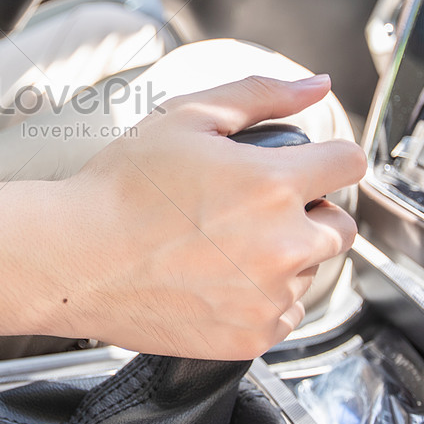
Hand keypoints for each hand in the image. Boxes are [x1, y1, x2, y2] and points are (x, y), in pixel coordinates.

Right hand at [47, 75, 364, 359]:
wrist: (73, 258)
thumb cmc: (120, 189)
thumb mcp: (186, 118)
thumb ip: (260, 94)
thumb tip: (315, 85)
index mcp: (273, 185)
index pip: (350, 163)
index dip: (328, 157)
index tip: (308, 166)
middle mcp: (283, 246)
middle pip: (341, 226)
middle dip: (310, 212)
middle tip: (253, 209)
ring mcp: (268, 298)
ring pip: (310, 272)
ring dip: (285, 258)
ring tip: (222, 245)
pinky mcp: (250, 338)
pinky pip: (284, 314)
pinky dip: (262, 298)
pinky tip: (216, 279)